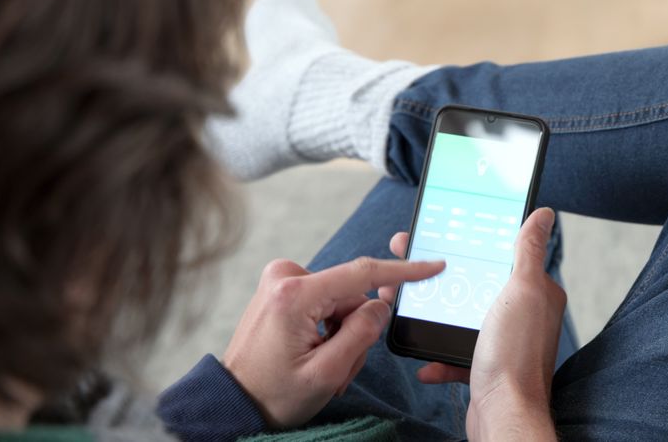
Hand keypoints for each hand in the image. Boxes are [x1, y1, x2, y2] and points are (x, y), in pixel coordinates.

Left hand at [222, 256, 444, 427]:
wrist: (234, 402)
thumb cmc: (273, 395)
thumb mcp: (327, 373)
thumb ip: (361, 334)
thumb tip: (381, 305)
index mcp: (294, 295)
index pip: (361, 274)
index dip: (403, 271)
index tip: (433, 265)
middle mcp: (284, 277)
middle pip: (351, 295)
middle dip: (354, 331)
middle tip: (339, 369)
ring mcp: (280, 281)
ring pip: (340, 302)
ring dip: (340, 335)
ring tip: (322, 367)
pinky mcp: (280, 289)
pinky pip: (324, 303)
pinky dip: (327, 329)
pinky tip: (313, 354)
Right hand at [386, 208, 564, 440]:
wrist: (503, 416)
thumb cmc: (514, 356)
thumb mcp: (521, 290)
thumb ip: (529, 250)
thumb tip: (544, 214)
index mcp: (534, 292)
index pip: (500, 255)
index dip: (469, 242)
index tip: (439, 234)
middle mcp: (521, 315)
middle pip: (475, 283)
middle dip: (441, 276)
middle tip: (409, 266)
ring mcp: (502, 341)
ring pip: (460, 316)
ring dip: (433, 313)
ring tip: (406, 304)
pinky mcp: (485, 367)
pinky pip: (455, 353)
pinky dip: (438, 355)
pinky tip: (427, 359)